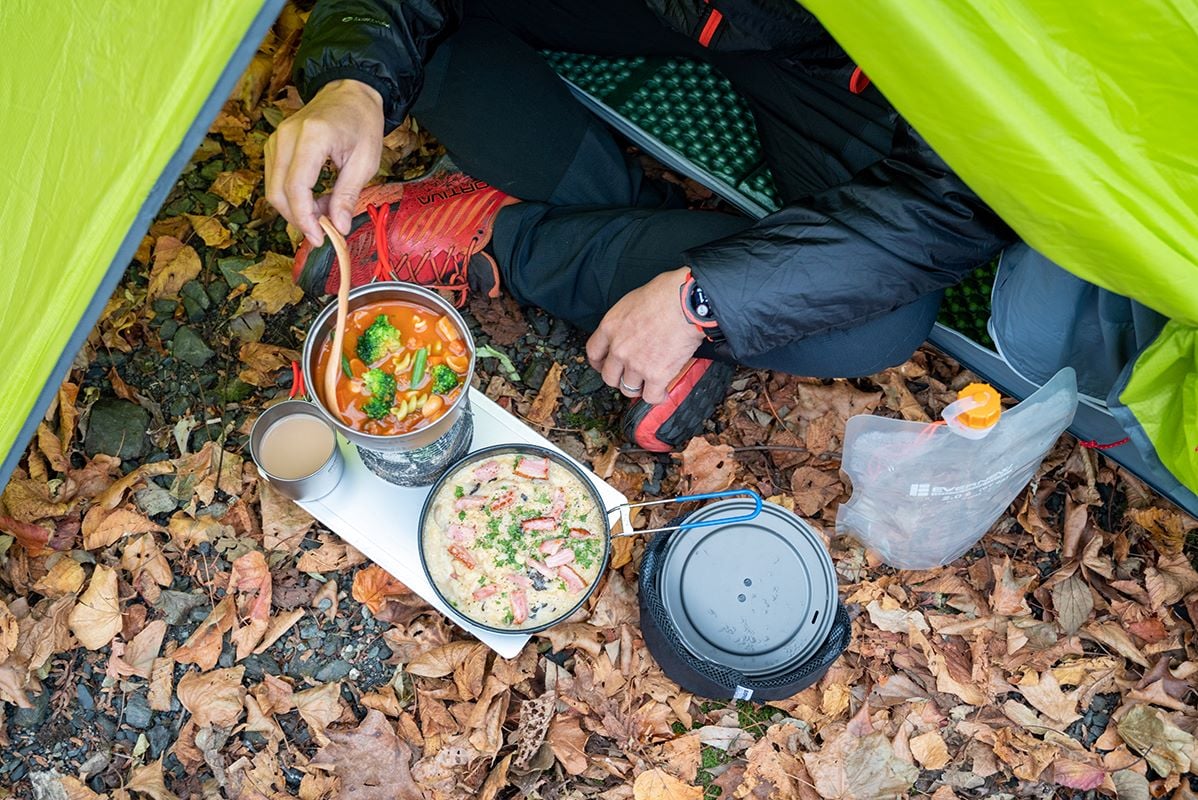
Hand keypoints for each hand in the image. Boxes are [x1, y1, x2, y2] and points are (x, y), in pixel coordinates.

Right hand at [264, 79, 384, 246]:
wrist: (350, 93)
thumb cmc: (362, 123)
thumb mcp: (366, 161)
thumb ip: (348, 194)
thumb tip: (338, 227)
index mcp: (312, 136)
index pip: (296, 187)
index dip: (305, 219)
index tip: (320, 238)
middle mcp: (286, 136)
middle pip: (278, 192)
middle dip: (299, 219)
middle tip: (324, 231)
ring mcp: (277, 138)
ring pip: (273, 188)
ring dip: (296, 209)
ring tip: (326, 211)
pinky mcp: (275, 144)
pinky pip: (276, 178)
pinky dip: (293, 196)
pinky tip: (317, 198)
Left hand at [586, 267, 705, 404]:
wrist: (688, 303)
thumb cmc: (667, 293)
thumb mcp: (633, 301)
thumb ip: (626, 321)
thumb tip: (633, 328)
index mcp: (610, 327)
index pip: (593, 353)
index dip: (599, 363)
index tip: (605, 365)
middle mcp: (619, 349)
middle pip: (609, 377)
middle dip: (619, 378)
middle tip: (630, 376)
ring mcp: (636, 364)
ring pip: (629, 389)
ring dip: (639, 387)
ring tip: (650, 382)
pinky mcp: (656, 375)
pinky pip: (651, 396)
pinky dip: (657, 397)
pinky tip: (663, 392)